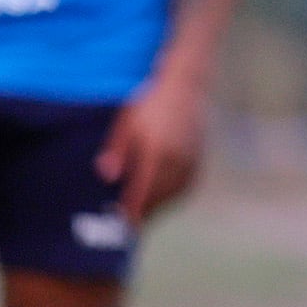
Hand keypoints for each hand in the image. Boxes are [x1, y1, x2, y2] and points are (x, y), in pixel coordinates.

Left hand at [98, 75, 208, 223]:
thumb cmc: (149, 102)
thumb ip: (116, 149)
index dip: (133, 208)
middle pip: (160, 194)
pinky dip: (176, 194)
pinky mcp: (198, 154)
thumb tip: (108, 176)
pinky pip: (187, 182)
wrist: (184, 83)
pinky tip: (165, 196)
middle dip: (147, 211)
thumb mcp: (126, 122)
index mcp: (156, 150)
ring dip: (162, 205)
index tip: (123, 221)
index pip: (143, 189)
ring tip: (147, 212)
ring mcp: (190, 156)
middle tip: (132, 223)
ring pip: (175, 190)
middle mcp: (176, 157)